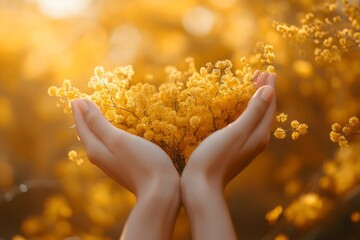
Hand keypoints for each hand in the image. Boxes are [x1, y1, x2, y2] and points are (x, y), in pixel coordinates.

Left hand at [71, 99, 179, 239]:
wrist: (161, 192)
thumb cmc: (142, 162)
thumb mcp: (118, 139)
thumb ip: (98, 123)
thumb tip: (80, 104)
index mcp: (96, 150)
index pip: (82, 127)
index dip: (79, 112)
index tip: (77, 97)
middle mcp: (101, 158)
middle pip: (88, 135)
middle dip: (84, 118)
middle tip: (82, 103)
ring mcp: (113, 163)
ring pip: (98, 141)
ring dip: (95, 126)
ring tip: (95, 114)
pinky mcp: (125, 166)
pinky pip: (109, 146)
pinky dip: (107, 134)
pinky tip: (114, 133)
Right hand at [180, 72, 275, 239]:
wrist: (201, 186)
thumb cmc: (216, 156)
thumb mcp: (236, 131)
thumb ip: (253, 111)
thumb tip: (269, 91)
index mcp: (259, 134)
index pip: (268, 105)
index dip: (269, 87)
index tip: (267, 70)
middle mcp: (255, 139)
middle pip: (263, 110)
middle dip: (263, 91)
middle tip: (259, 74)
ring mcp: (244, 144)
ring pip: (254, 116)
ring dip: (253, 99)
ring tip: (250, 86)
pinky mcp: (233, 147)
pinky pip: (244, 123)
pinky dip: (243, 110)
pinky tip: (235, 108)